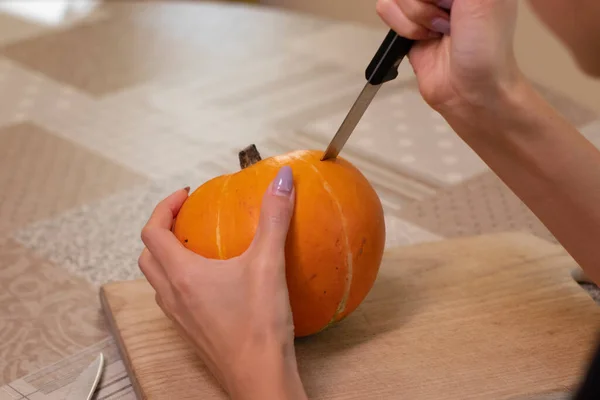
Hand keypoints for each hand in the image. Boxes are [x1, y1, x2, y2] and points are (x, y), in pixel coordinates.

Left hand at [138, 166, 306, 399]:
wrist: (259, 379)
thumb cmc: (259, 325)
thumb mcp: (269, 264)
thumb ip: (274, 218)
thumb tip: (282, 179)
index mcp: (181, 275)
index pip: (152, 231)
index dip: (163, 207)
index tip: (185, 196)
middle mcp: (172, 296)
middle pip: (148, 256)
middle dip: (161, 231)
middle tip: (187, 218)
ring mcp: (180, 318)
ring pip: (158, 280)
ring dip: (169, 257)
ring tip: (198, 246)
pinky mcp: (192, 332)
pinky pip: (176, 299)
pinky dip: (183, 281)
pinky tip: (216, 282)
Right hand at [376, 0, 522, 113]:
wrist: (470, 92)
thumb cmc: (487, 49)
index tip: (446, 3)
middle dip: (424, 0)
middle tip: (448, 13)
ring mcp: (426, 3)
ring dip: (416, 15)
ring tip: (439, 30)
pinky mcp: (408, 22)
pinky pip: (386, 9)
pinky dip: (403, 28)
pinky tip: (425, 38)